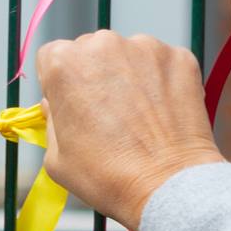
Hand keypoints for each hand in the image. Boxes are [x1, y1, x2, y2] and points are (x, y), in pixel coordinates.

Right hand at [35, 31, 224, 230]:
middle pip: (91, 51)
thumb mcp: (55, 157)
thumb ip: (50, 119)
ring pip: (129, 55)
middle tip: (107, 114)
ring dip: (129, 77)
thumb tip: (57, 106)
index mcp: (64, 63)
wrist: (166, 186)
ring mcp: (145, 47)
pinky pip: (162, 64)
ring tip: (137, 118)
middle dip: (96, 76)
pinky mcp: (179, 57)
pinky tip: (161, 114)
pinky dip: (161, 82)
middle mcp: (104, 45)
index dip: (60, 83)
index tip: (72, 104)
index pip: (52, 57)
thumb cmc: (109, 176)